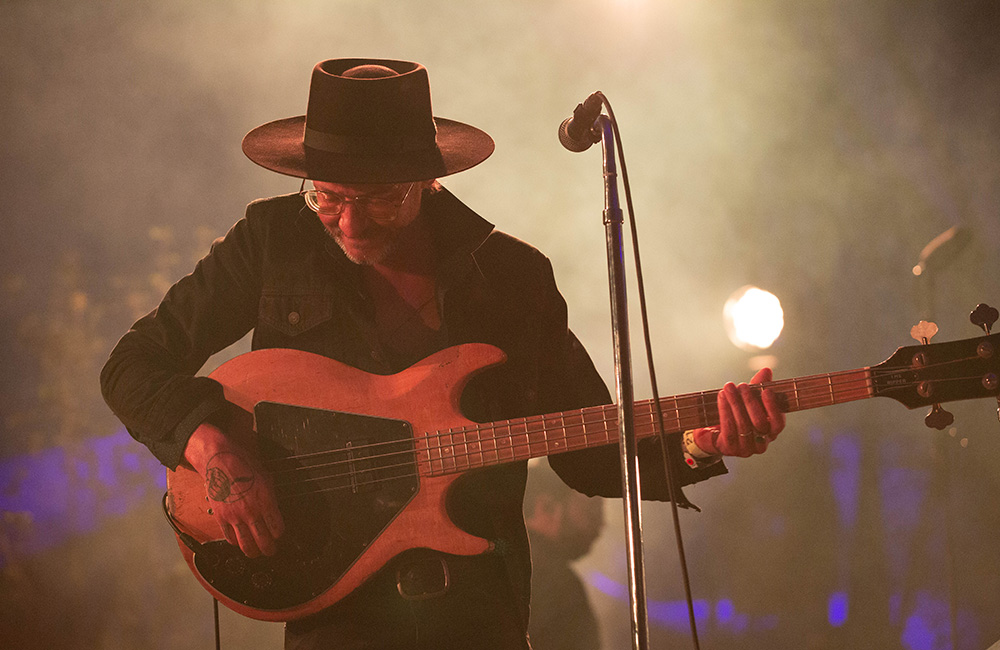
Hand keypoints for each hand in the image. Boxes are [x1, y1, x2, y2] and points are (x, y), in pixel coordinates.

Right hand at [184, 421, 284, 557]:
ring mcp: (235, 516)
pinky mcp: (221, 517)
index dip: (280, 535)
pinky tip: (238, 542)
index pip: (277, 529)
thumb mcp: (266, 477)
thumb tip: (274, 509)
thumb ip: (270, 497)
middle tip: (271, 551)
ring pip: (246, 545)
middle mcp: (251, 512)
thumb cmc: (243, 464)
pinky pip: (229, 537)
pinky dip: (235, 542)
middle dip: (269, 549)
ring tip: (256, 553)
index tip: (279, 535)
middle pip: (264, 541)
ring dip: (253, 552)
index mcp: (266, 501)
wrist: (220, 459)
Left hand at [693, 367, 784, 457]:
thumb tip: (767, 370)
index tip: (766, 390)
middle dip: (750, 401)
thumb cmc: (736, 414)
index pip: (778, 423)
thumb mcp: (747, 399)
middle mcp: (762, 444)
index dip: (773, 407)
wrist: (712, 433)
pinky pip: (729, 430)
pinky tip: (721, 397)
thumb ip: (758, 386)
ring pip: (743, 425)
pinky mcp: (730, 449)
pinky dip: (725, 411)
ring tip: (728, 388)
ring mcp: (746, 449)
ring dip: (735, 404)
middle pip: (760, 423)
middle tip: (742, 385)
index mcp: (771, 432)